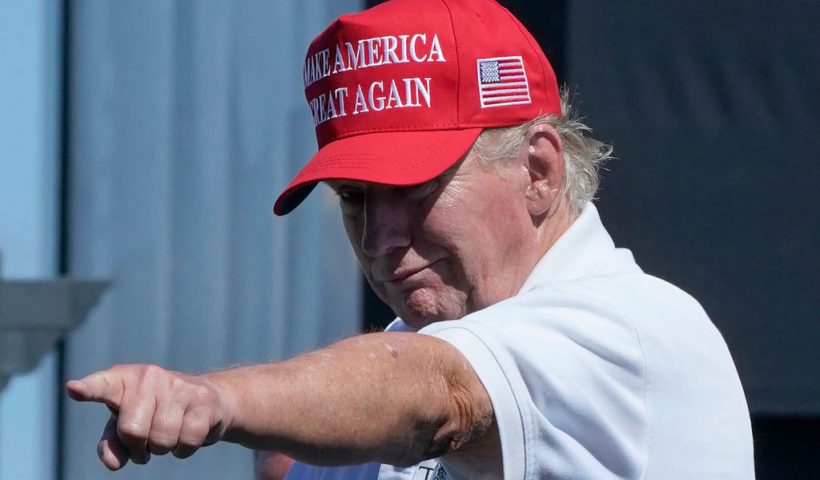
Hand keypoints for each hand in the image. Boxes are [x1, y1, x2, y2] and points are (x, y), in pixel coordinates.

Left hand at [66, 364, 233, 469]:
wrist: (204, 400)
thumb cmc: (155, 413)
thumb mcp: (126, 425)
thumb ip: (112, 443)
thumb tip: (114, 463)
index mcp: (124, 379)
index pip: (103, 385)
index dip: (89, 389)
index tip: (74, 389)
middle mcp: (150, 376)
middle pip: (132, 431)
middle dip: (139, 447)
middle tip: (146, 441)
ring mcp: (178, 386)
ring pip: (162, 439)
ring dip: (163, 449)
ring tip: (167, 435)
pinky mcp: (202, 400)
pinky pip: (187, 441)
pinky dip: (184, 449)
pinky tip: (186, 434)